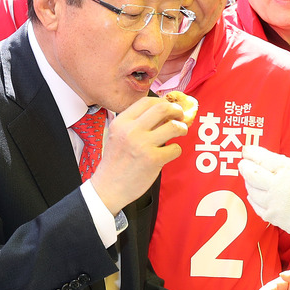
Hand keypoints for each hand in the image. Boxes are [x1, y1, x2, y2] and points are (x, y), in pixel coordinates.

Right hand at [91, 97, 187, 213]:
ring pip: (174, 127)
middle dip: (177, 110)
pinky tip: (171, 152)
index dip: (163, 101)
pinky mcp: (153, 160)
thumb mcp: (118, 136)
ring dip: (182, 128)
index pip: (147, 101)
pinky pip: (175, 149)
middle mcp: (131, 130)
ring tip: (181, 132)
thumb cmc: (116, 162)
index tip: (169, 107)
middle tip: (180, 116)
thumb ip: (136, 124)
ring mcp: (143, 145)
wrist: (108, 188)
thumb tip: (162, 113)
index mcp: (121, 122)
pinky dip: (177, 150)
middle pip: (162, 108)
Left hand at [239, 145, 289, 258]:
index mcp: (288, 171)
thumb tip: (269, 161)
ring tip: (249, 178)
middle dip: (245, 167)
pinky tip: (253, 195)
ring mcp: (273, 203)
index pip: (264, 159)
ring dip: (248, 183)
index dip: (252, 154)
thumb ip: (286, 167)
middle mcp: (277, 186)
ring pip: (252, 190)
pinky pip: (256, 206)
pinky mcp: (272, 217)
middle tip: (243, 163)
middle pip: (252, 174)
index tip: (246, 151)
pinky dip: (253, 198)